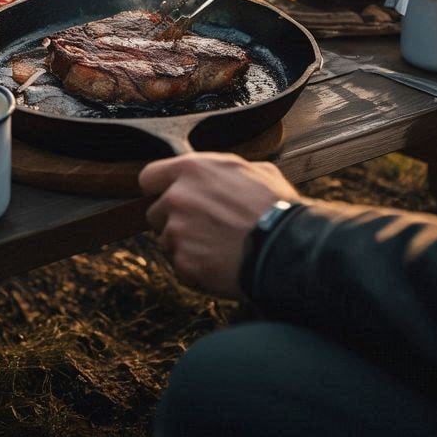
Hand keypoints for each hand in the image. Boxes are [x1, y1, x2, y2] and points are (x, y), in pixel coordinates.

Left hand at [138, 152, 298, 297]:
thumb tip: (222, 172)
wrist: (287, 248)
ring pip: (167, 240)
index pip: (149, 177)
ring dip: (184, 245)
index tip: (168, 196)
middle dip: (173, 219)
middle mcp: (177, 198)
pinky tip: (220, 263)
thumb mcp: (257, 170)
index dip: (159, 188)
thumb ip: (226, 169)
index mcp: (192, 169)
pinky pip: (180, 265)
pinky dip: (195, 267)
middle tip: (202, 226)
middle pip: (155, 212)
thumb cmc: (277, 207)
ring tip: (216, 247)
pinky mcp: (183, 262)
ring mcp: (177, 232)